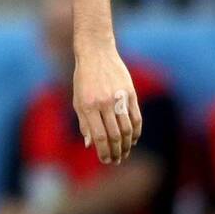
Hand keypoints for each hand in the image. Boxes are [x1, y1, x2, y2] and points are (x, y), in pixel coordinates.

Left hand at [73, 44, 141, 164]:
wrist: (97, 53)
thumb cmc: (84, 79)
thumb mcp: (78, 101)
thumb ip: (84, 123)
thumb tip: (90, 145)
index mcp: (89, 106)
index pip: (99, 137)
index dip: (103, 152)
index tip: (105, 160)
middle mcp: (104, 103)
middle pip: (114, 136)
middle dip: (116, 152)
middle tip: (116, 161)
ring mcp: (119, 98)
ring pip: (127, 129)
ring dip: (127, 145)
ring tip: (125, 153)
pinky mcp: (131, 93)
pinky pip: (136, 117)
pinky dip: (136, 131)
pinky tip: (133, 139)